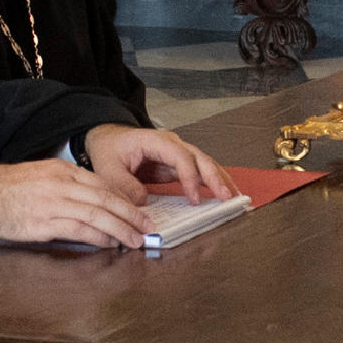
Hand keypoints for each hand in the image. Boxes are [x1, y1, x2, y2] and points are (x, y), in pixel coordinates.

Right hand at [0, 156, 150, 248]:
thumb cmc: (8, 188)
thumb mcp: (42, 175)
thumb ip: (67, 185)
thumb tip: (92, 202)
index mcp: (63, 171)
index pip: (103, 185)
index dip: (125, 200)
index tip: (138, 211)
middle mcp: (62, 184)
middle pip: (106, 199)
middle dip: (131, 215)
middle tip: (146, 227)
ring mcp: (53, 203)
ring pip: (97, 215)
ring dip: (120, 229)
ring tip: (134, 240)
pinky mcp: (44, 223)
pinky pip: (79, 230)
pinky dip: (98, 237)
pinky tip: (109, 243)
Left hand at [84, 122, 233, 203]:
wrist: (108, 138)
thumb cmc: (109, 149)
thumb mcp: (108, 169)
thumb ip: (124, 187)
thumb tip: (144, 204)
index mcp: (156, 141)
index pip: (180, 157)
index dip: (190, 178)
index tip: (194, 200)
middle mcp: (172, 144)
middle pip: (200, 158)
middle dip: (215, 178)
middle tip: (227, 198)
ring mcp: (177, 154)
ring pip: (205, 164)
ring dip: (220, 180)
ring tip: (234, 198)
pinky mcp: (178, 166)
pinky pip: (199, 173)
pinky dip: (213, 183)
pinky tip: (224, 194)